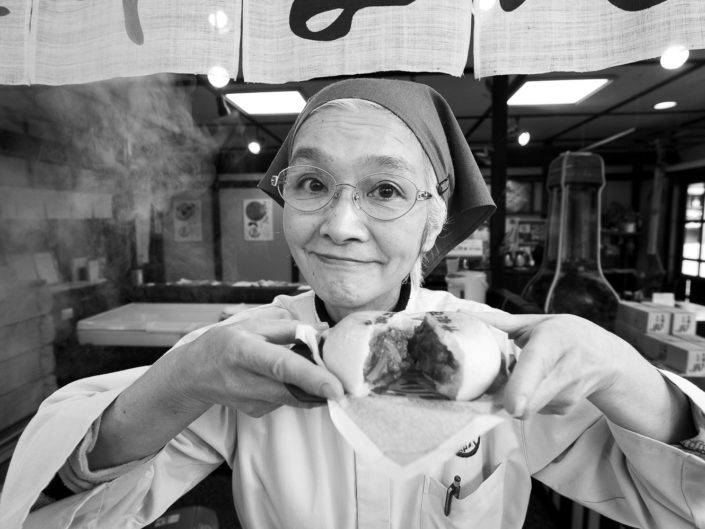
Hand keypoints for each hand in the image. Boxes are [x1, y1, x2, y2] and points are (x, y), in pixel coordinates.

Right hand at [171, 310, 343, 416]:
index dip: (311, 377)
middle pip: (293, 389)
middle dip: (324, 387)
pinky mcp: (256, 412)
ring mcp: (250, 401)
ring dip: (312, 386)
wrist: (193, 374)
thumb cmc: (225, 343)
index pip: (282, 366)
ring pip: (294, 396)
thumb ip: (288, 328)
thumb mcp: (252, 325)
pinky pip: (287, 400)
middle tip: (347, 382)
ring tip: (316, 370)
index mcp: (245, 351)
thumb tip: (322, 330)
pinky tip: (289, 378)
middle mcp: (246, 380)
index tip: (336, 388)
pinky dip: (297, 389)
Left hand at [471, 312, 639, 418]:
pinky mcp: (563, 410)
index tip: (512, 405)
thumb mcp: (537, 322)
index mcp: (553, 341)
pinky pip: (531, 408)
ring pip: (525, 406)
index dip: (524, 387)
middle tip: (490, 384)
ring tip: (520, 375)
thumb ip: (500, 322)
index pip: (538, 365)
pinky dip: (525, 399)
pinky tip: (533, 385)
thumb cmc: (567, 335)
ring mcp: (566, 395)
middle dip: (504, 398)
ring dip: (512, 395)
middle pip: (530, 400)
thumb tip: (465, 315)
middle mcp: (564, 371)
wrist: (607, 359)